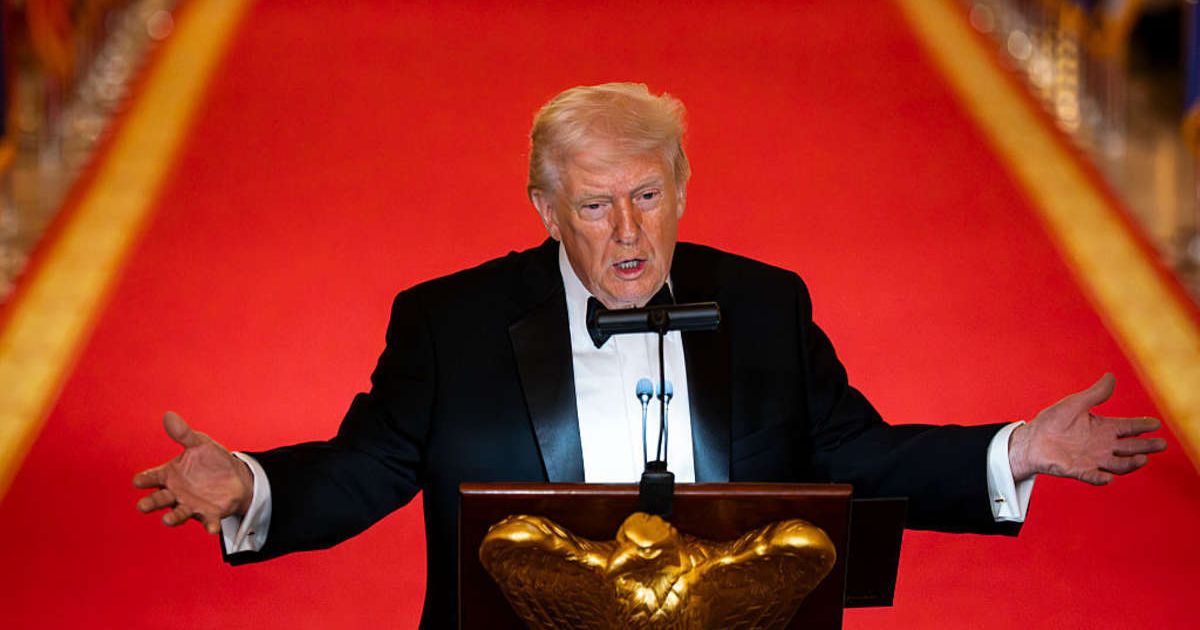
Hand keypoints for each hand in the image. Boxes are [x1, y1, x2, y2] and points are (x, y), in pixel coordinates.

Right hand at [133, 412, 253, 534]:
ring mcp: (191, 505)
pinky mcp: (209, 514)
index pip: (152, 477)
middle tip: (142, 506)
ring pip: (178, 513)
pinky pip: (208, 521)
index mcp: (170, 475)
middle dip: (151, 503)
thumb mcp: (199, 444)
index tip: (138, 481)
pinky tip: (212, 528)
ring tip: (167, 520)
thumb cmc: (211, 460)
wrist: (235, 476)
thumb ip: (184, 433)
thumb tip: (169, 415)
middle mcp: (176, 493)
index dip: (145, 479)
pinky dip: (209, 525)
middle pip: (159, 499)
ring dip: (173, 517)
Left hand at [1008, 374, 1166, 483]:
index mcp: (1103, 428)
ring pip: (1117, 464)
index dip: (1142, 425)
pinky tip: (1108, 478)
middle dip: (1146, 446)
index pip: (1128, 427)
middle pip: (1130, 447)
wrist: (1031, 439)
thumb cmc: (1053, 421)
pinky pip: (1092, 476)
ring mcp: (1092, 460)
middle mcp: (1102, 446)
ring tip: (1142, 459)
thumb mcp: (1075, 404)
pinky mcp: (1078, 470)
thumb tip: (1111, 376)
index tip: (1156, 424)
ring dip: (1130, 463)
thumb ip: (1095, 394)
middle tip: (1162, 444)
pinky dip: (1100, 478)